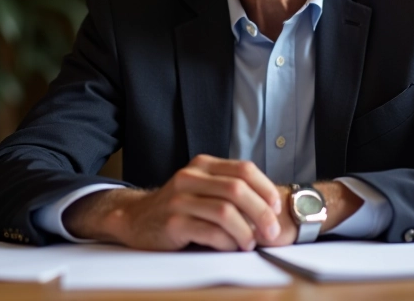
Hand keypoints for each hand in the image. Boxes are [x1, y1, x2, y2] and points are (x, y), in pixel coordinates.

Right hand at [65, 155, 290, 250]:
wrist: (137, 218)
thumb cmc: (179, 207)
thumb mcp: (203, 188)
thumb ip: (230, 190)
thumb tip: (270, 208)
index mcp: (203, 165)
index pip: (244, 169)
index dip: (265, 189)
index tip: (276, 208)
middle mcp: (191, 177)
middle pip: (237, 190)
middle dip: (261, 213)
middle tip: (271, 231)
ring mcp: (180, 199)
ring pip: (225, 211)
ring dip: (245, 231)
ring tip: (250, 243)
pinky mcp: (172, 222)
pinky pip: (209, 232)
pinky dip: (227, 242)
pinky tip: (230, 247)